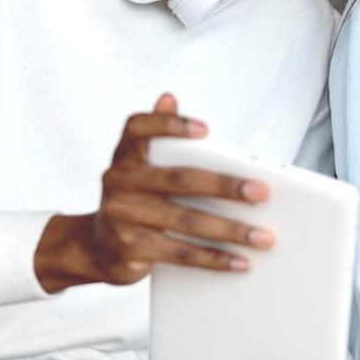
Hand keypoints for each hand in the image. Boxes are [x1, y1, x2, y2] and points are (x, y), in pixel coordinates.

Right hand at [33, 94, 271, 290]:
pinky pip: (181, 253)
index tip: (205, 130)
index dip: (169, 125)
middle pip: (181, 180)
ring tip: (263, 237)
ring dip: (231, 231)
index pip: (139, 128)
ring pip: (187, 220)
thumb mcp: (141, 167)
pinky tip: (240, 261)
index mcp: (126, 156)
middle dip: (226, 187)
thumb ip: (159, 137)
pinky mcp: (129, 248)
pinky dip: (214, 258)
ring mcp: (123, 215)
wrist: (96, 247)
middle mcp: (119, 181)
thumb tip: (168, 97)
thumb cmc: (135, 200)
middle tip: (262, 193)